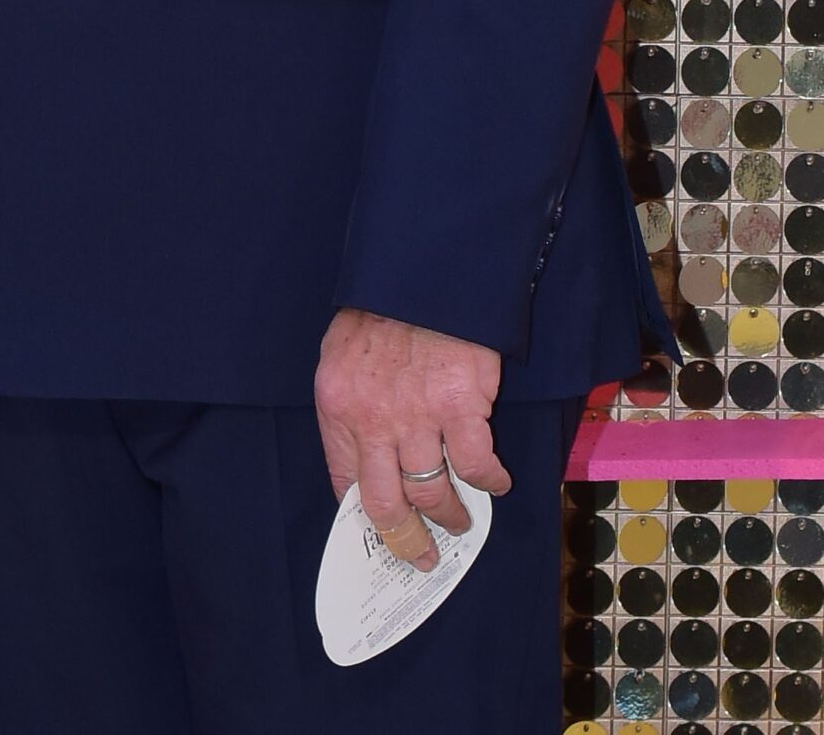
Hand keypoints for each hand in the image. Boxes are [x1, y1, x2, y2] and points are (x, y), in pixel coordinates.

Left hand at [314, 308, 509, 572]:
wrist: (420, 277)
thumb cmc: (380, 314)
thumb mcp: (342, 357)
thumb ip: (350, 407)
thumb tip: (363, 459)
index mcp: (338, 407)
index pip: (344, 481)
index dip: (365, 517)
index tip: (381, 535)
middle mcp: (372, 419)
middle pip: (386, 504)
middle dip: (405, 540)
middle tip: (421, 556)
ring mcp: (416, 417)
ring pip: (432, 493)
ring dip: (451, 517)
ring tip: (460, 523)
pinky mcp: (460, 409)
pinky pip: (476, 467)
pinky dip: (490, 484)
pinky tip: (495, 484)